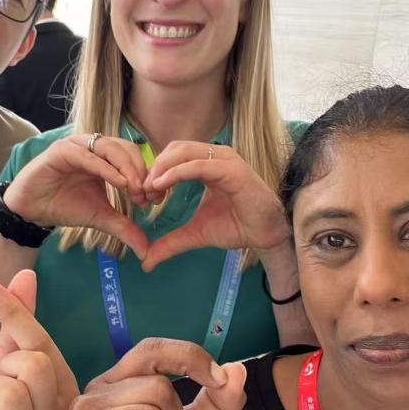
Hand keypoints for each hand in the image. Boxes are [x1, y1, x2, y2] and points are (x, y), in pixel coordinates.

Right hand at [2, 135, 151, 257]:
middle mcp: (92, 146)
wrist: (32, 211)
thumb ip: (124, 227)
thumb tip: (147, 250)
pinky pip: (88, 156)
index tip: (154, 199)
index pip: (133, 157)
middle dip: (140, 171)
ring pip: (110, 148)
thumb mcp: (101, 217)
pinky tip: (120, 183)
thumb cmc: (65, 206)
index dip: (146, 175)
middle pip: (126, 149)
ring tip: (136, 190)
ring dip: (127, 168)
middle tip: (146, 195)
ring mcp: (77, 145)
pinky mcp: (61, 151)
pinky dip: (106, 169)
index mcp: (104, 157)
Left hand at [141, 141, 288, 270]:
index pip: (174, 155)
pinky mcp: (232, 170)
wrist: (265, 236)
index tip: (144, 195)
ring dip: (162, 168)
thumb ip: (170, 242)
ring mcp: (225, 160)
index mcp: (207, 164)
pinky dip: (177, 172)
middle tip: (143, 193)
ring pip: (184, 152)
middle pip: (175, 148)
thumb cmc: (236, 227)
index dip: (155, 171)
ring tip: (150, 190)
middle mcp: (216, 156)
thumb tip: (146, 261)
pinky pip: (199, 165)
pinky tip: (162, 185)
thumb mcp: (195, 234)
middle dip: (155, 168)